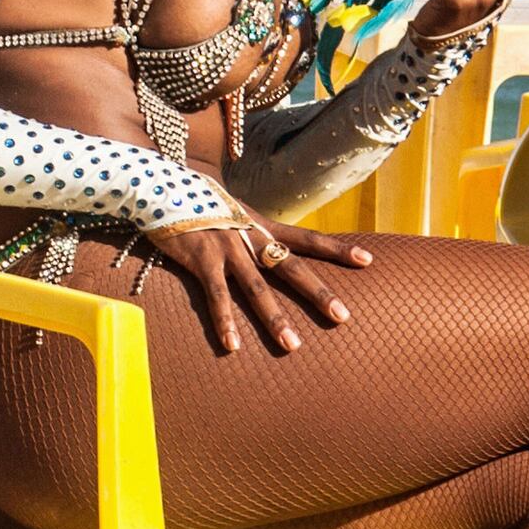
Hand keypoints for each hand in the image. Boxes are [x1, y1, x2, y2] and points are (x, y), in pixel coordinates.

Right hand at [142, 214, 371, 356]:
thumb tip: (268, 244)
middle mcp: (249, 236)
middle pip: (290, 267)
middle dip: (318, 292)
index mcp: (260, 224)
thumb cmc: (196, 200)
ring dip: (274, 318)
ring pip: (257, 289)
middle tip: (343, 317)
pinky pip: (216, 296)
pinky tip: (233, 345)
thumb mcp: (232, 209)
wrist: (161, 182)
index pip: (306, 238)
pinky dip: (224, 321)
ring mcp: (226, 248)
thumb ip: (250, 227)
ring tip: (292, 345)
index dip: (337, 249)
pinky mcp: (201, 260)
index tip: (368, 261)